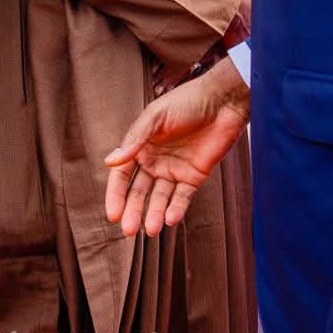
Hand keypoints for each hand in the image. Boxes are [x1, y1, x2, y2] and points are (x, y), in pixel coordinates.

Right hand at [104, 56, 249, 235]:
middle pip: (139, 192)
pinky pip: (183, 197)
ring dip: (154, 214)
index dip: (116, 195)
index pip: (122, 175)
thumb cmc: (186, 102)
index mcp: (140, 146)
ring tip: (151, 229)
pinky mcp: (194, 176)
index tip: (113, 214)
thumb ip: (135, 140)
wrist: (222, 102)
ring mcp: (174, 170)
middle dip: (133, 211)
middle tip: (129, 230)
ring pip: (160, 198)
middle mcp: (154, 161)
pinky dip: (176, 209)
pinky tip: (171, 219)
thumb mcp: (156, 117)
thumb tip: (110, 161)